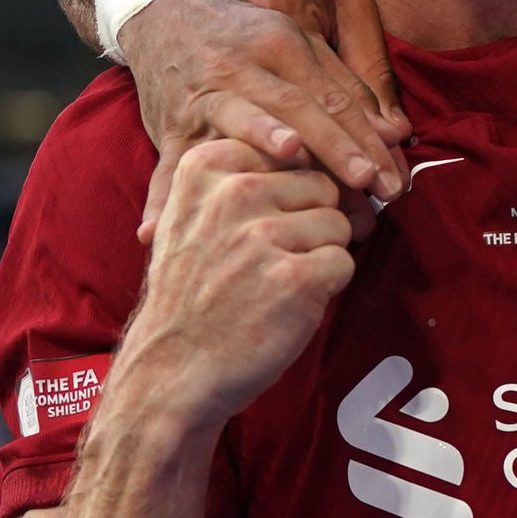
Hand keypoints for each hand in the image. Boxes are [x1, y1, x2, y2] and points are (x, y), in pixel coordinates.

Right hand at [118, 0, 405, 240]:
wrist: (166, 16)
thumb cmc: (250, 40)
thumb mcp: (302, 46)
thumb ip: (349, 90)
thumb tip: (396, 134)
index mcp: (282, 46)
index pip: (333, 98)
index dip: (367, 139)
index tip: (393, 178)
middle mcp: (242, 67)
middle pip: (296, 108)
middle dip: (335, 148)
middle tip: (367, 186)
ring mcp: (202, 97)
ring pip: (239, 123)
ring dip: (263, 143)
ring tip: (290, 162)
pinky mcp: (171, 125)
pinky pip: (173, 163)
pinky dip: (164, 196)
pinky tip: (159, 229)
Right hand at [125, 140, 357, 425]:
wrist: (172, 367)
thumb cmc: (194, 290)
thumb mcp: (195, 214)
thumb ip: (248, 175)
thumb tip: (327, 156)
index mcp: (206, 166)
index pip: (291, 150)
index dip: (289, 192)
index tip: (259, 222)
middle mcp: (235, 192)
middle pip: (323, 184)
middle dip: (311, 223)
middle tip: (268, 262)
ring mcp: (265, 235)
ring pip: (340, 224)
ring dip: (319, 256)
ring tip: (273, 283)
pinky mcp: (296, 277)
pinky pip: (344, 263)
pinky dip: (326, 288)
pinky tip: (286, 304)